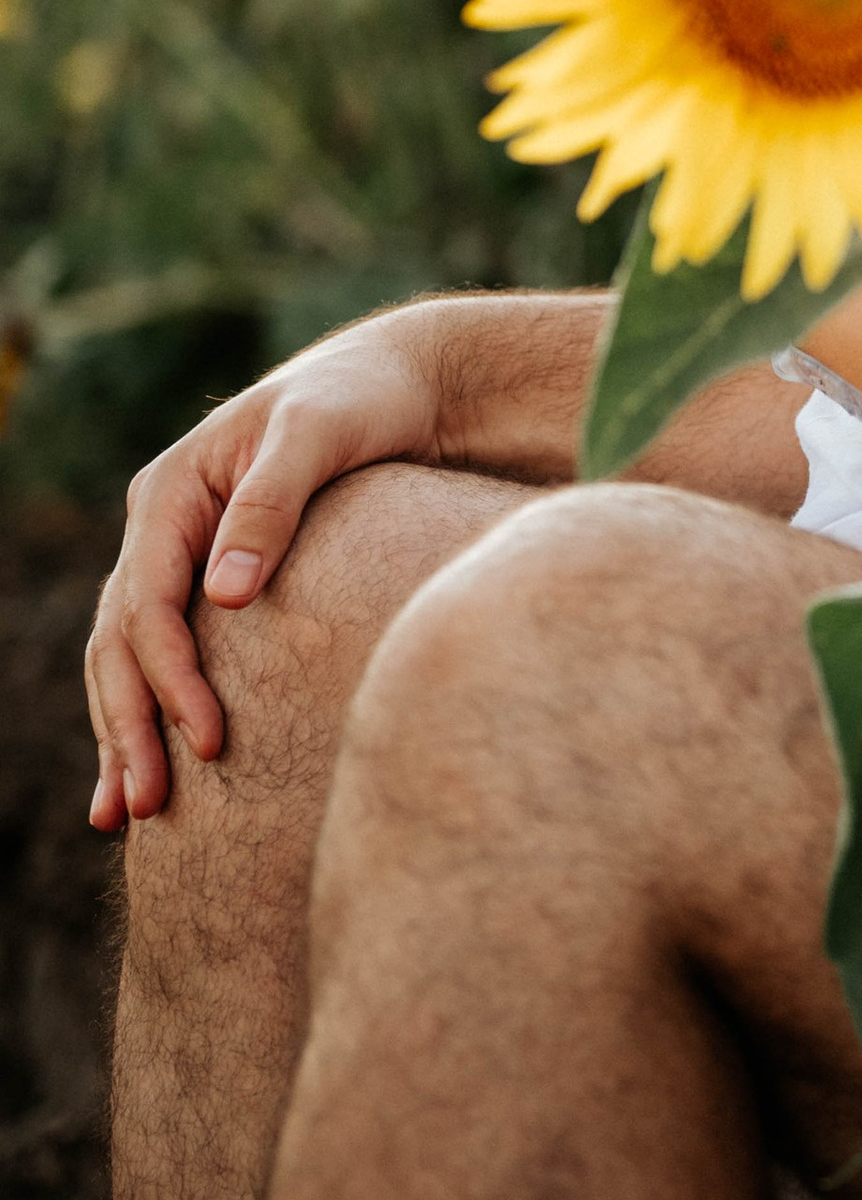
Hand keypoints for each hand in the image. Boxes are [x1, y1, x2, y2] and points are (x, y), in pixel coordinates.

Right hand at [86, 307, 447, 828]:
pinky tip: (150, 771)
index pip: (147, 603)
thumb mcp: (318, 433)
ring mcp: (181, 556)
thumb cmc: (362, 400)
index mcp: (171, 492)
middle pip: (121, 642)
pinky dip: (152, 711)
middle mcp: (162, 528)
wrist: (402, 383)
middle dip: (128, 726)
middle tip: (148, 807)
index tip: (207, 743)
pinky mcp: (213, 581)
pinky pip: (164, 655)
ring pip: (128, 659)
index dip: (170, 678)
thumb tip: (221, 596)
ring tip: (127, 816)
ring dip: (124, 733)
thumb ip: (271, 504)